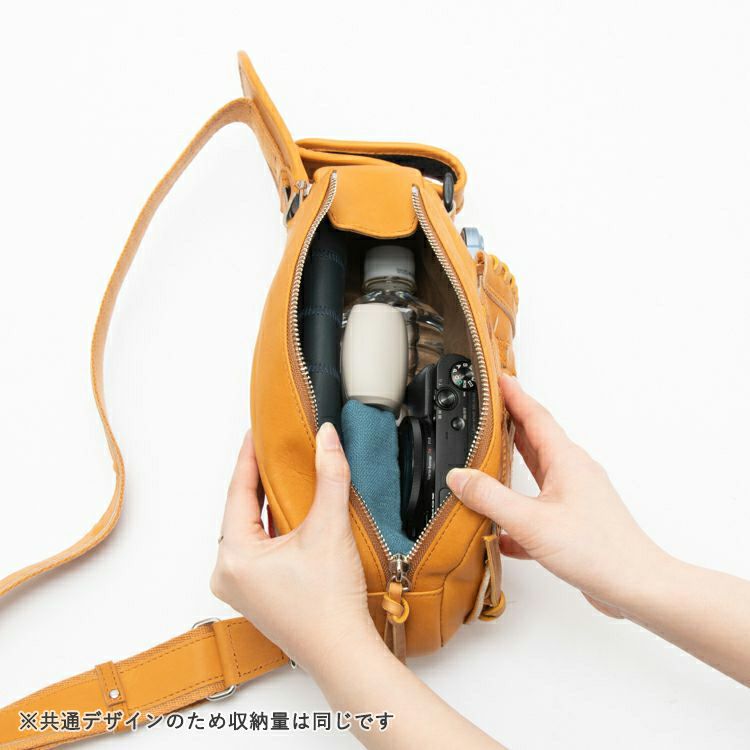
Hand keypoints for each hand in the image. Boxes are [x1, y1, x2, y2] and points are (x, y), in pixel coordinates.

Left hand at [210, 423, 378, 672]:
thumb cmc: (329, 606)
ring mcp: (241, 587)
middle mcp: (229, 573)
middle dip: (256, 478)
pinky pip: (257, 548)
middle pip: (240, 510)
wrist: (344, 653)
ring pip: (249, 530)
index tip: (255, 432)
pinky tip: (287, 512)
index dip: (248, 457)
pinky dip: (270, 526)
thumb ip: (329, 476)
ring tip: (279, 473)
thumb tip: (326, 438)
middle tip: (269, 447)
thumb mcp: (328, 529)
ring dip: (265, 503)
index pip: (237, 492)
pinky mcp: (257, 594)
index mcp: (234, 557)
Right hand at [447, 375, 667, 615]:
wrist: (636, 586)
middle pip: (536, 439)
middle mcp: (573, 473)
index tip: (497, 378)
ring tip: (491, 456)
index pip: (534, 416)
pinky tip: (501, 530)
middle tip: (489, 410)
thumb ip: (490, 498)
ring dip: (515, 462)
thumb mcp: (531, 521)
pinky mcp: (575, 522)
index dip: (514, 395)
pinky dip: (519, 510)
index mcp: (566, 461)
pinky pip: (540, 506)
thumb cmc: (597, 550)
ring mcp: (576, 497)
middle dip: (511, 422)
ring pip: (539, 471)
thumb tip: (459, 477)